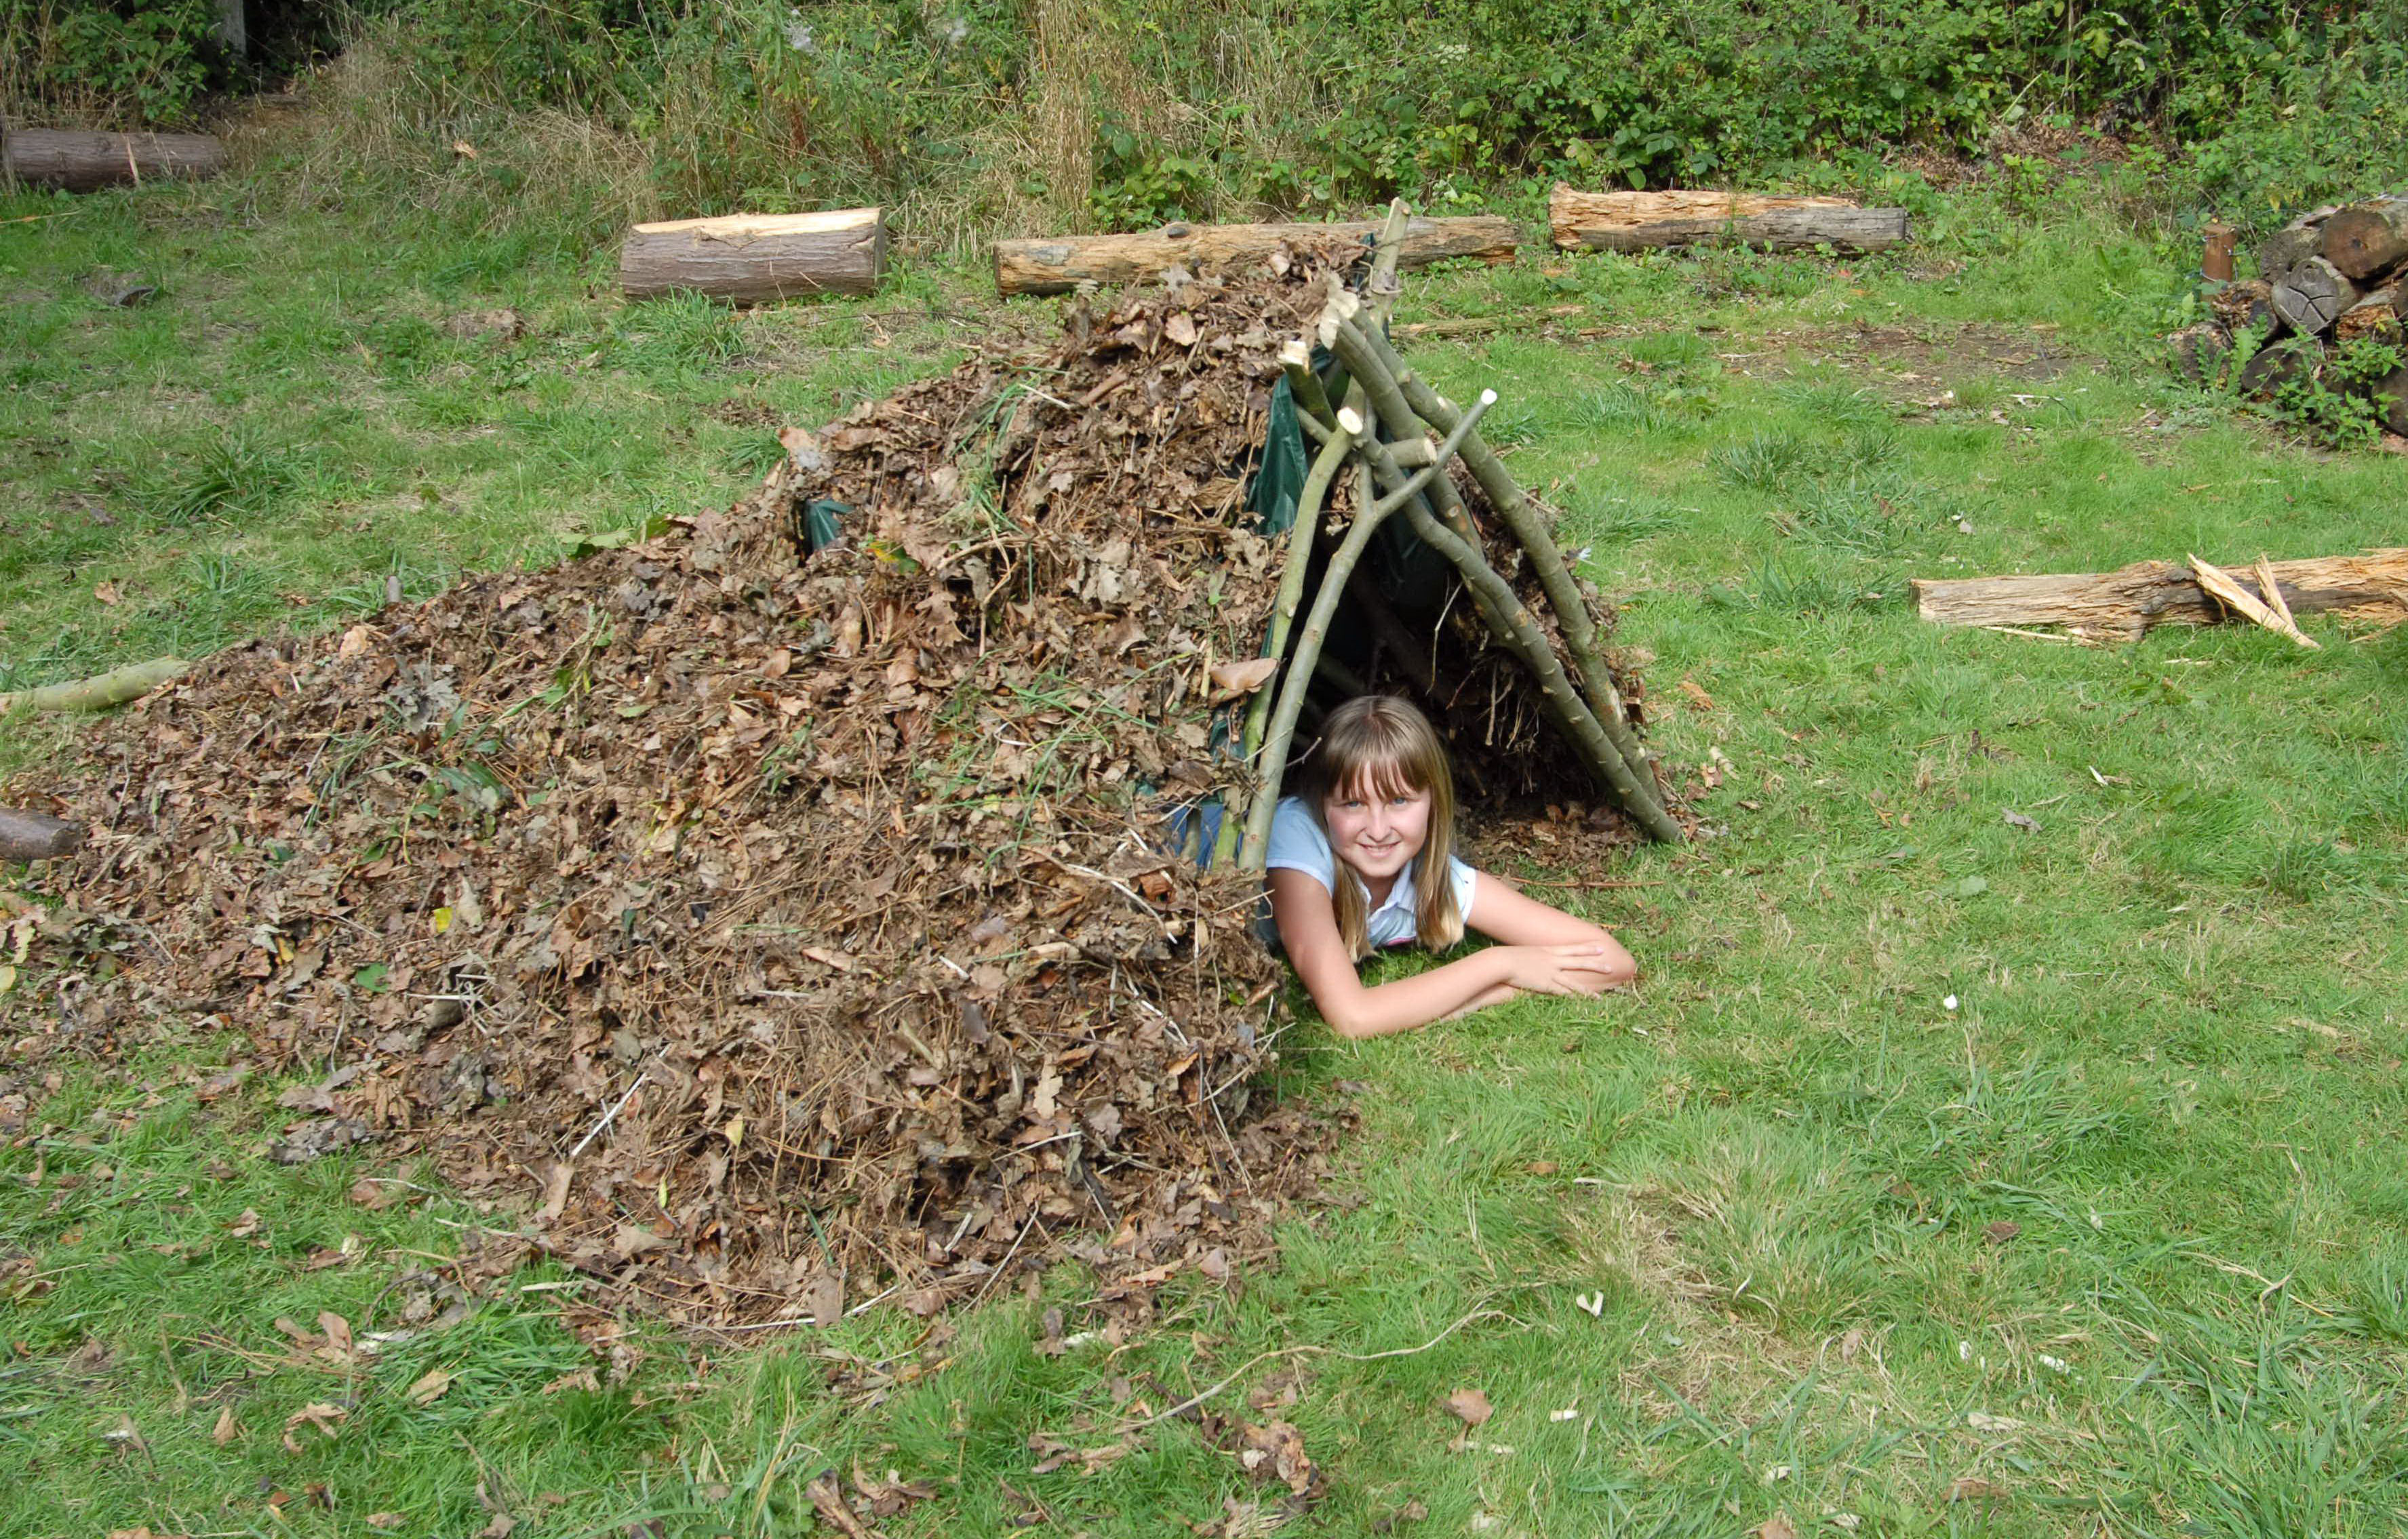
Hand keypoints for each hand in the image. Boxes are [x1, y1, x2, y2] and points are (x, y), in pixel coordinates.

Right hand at [1500, 942, 1622, 997]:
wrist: (1502, 961)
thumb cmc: (1508, 956)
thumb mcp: (1524, 952)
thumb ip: (1532, 955)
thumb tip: (1533, 957)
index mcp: (1548, 951)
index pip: (1573, 949)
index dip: (1587, 949)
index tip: (1600, 947)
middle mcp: (1553, 961)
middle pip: (1579, 962)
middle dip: (1596, 965)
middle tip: (1610, 966)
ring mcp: (1551, 973)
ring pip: (1575, 982)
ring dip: (1589, 990)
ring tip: (1602, 996)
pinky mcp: (1545, 985)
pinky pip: (1563, 993)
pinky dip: (1573, 999)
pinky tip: (1581, 1004)